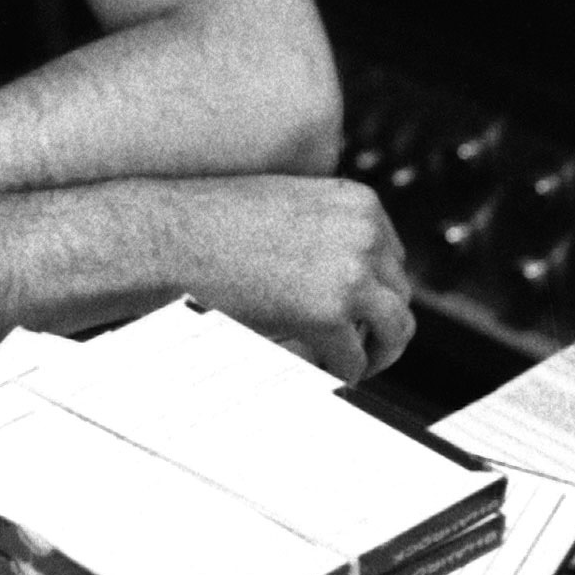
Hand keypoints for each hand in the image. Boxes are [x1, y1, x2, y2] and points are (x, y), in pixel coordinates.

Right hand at [176, 175, 416, 383]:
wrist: (175, 236)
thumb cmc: (216, 221)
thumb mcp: (289, 202)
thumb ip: (327, 227)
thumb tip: (345, 272)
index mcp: (359, 203)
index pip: (393, 257)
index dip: (376, 290)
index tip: (358, 313)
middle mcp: (366, 233)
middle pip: (399, 293)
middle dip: (378, 323)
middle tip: (357, 346)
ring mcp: (352, 272)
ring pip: (396, 328)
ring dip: (378, 352)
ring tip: (353, 365)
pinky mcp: (330, 312)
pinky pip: (354, 359)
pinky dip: (341, 372)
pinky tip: (319, 371)